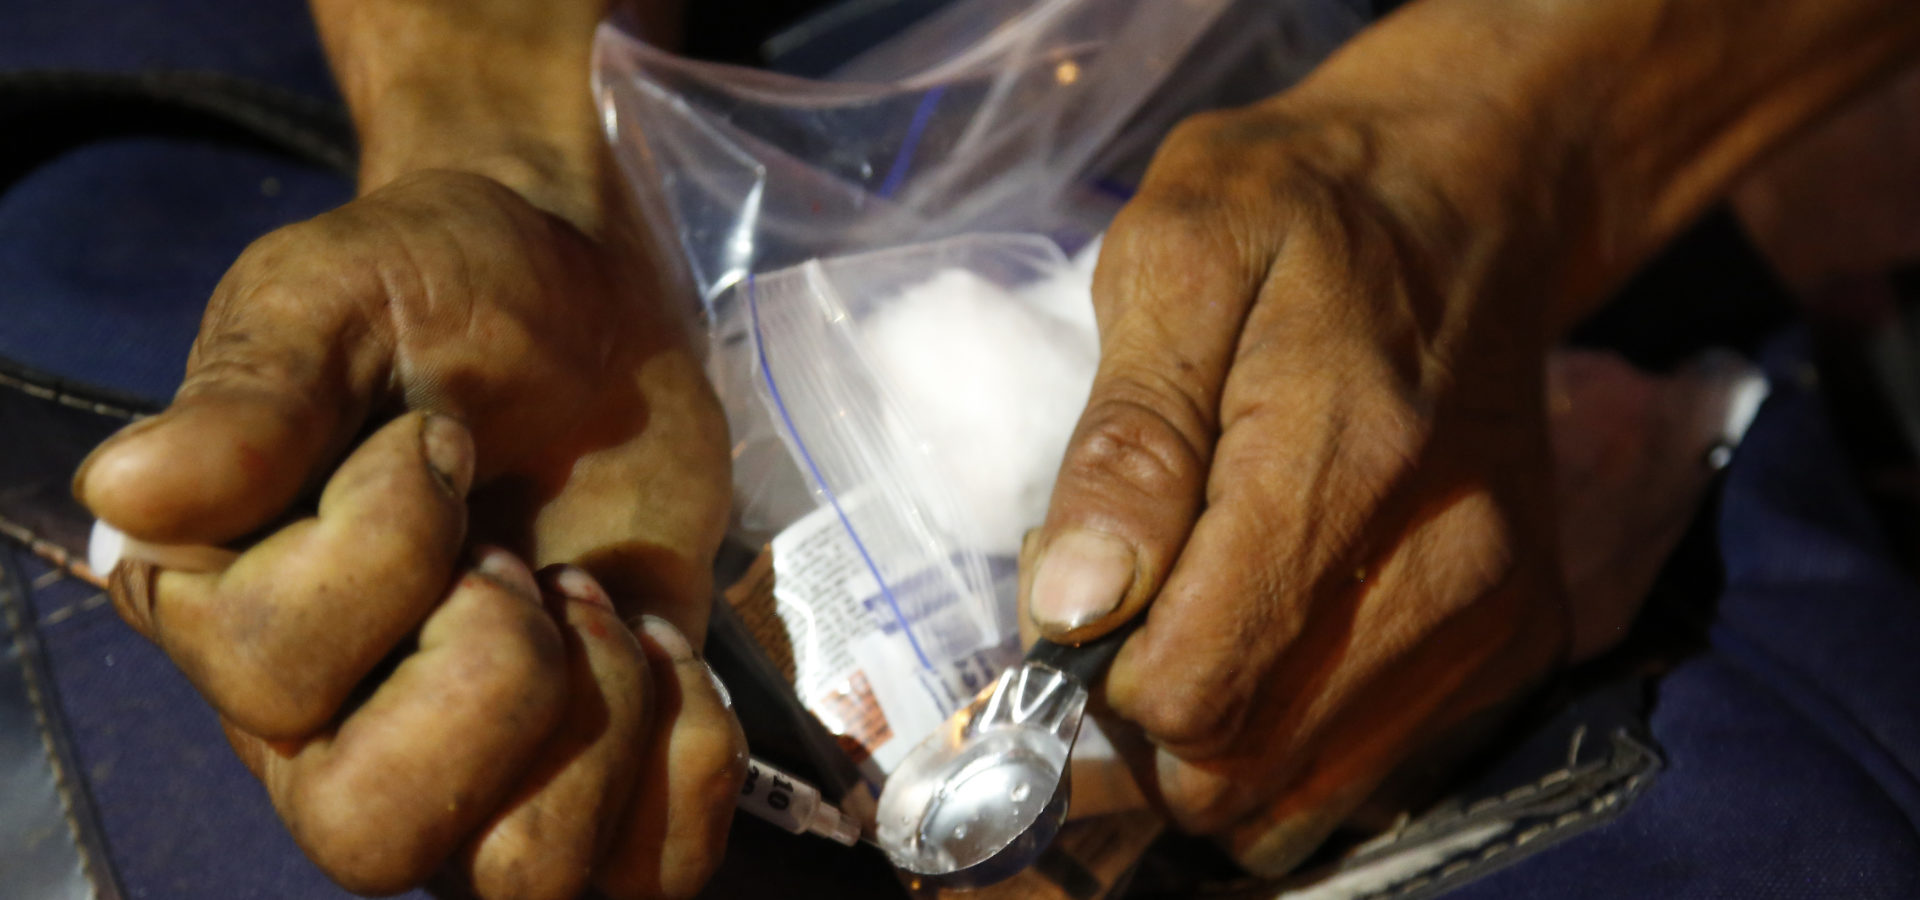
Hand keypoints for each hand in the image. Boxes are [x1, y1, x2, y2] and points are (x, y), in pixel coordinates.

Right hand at [75, 169, 743, 897]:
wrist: (588, 299)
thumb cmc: (445, 286)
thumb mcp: (334, 295)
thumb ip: (253, 393)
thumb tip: (132, 491)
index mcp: (227, 611)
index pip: (279, 674)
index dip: (393, 543)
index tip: (439, 438)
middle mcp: (329, 724)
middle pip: (373, 836)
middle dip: (494, 673)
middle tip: (529, 561)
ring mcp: (469, 769)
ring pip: (521, 880)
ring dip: (603, 719)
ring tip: (596, 598)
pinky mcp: (593, 776)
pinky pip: (645, 875)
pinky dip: (690, 765)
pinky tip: (668, 650)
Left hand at [1020, 0, 1919, 875]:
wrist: (1465, 202)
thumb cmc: (1297, 214)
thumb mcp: (1173, 262)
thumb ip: (1128, 439)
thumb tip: (1077, 606)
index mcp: (1346, 463)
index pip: (1192, 688)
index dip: (1099, 666)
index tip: (1086, 583)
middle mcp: (1448, 566)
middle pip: (1239, 766)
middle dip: (1151, 712)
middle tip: (1138, 597)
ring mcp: (1499, 616)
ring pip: (1300, 794)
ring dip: (1222, 733)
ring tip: (1209, 604)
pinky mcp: (1522, 643)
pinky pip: (1368, 774)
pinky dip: (1297, 733)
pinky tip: (1281, 625)